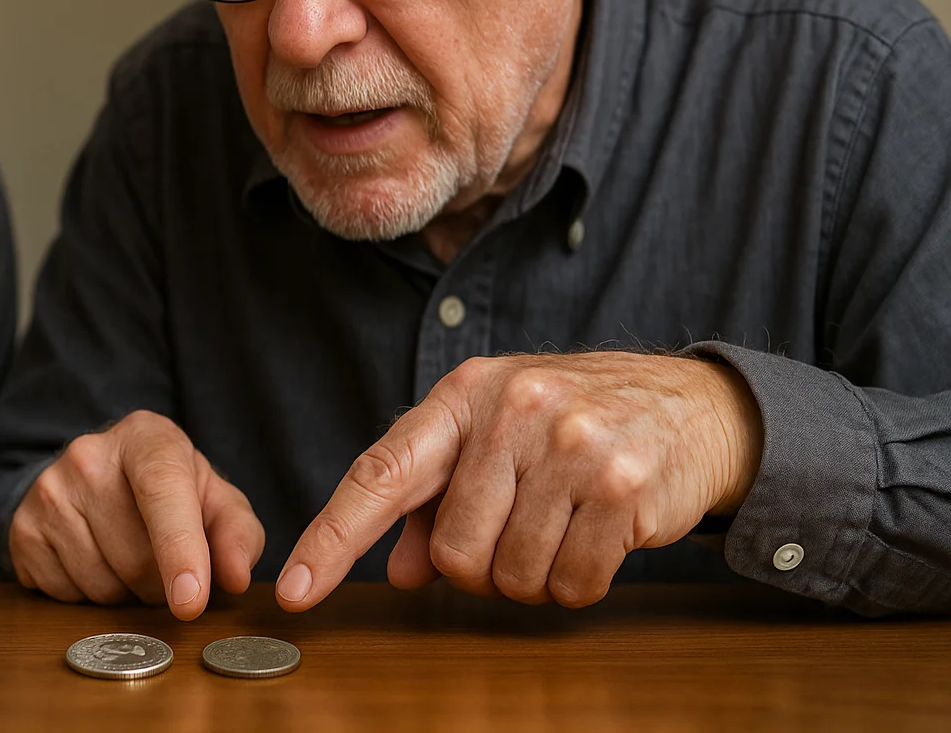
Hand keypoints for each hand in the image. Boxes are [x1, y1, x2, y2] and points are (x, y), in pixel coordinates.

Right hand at [9, 410, 264, 619]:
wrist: (96, 474)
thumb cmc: (168, 491)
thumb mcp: (214, 500)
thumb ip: (238, 534)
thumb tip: (236, 576)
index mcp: (146, 438)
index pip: (164, 493)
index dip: (180, 550)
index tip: (191, 600)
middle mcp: (89, 455)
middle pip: (135, 556)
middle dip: (160, 584)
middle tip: (165, 569)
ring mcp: (48, 490)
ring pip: (101, 584)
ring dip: (125, 595)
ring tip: (128, 562)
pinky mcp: (22, 528)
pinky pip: (65, 595)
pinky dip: (88, 597)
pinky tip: (95, 564)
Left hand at [275, 352, 761, 610]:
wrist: (690, 404)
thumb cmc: (574, 422)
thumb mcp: (495, 438)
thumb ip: (434, 499)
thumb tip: (396, 571)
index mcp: (464, 395)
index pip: (380, 472)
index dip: (333, 536)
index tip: (296, 590)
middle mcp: (512, 411)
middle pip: (452, 550)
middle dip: (479, 567)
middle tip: (516, 533)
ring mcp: (571, 446)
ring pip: (511, 575)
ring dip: (533, 576)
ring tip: (561, 526)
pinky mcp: (624, 487)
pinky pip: (571, 583)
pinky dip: (578, 581)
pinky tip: (597, 537)